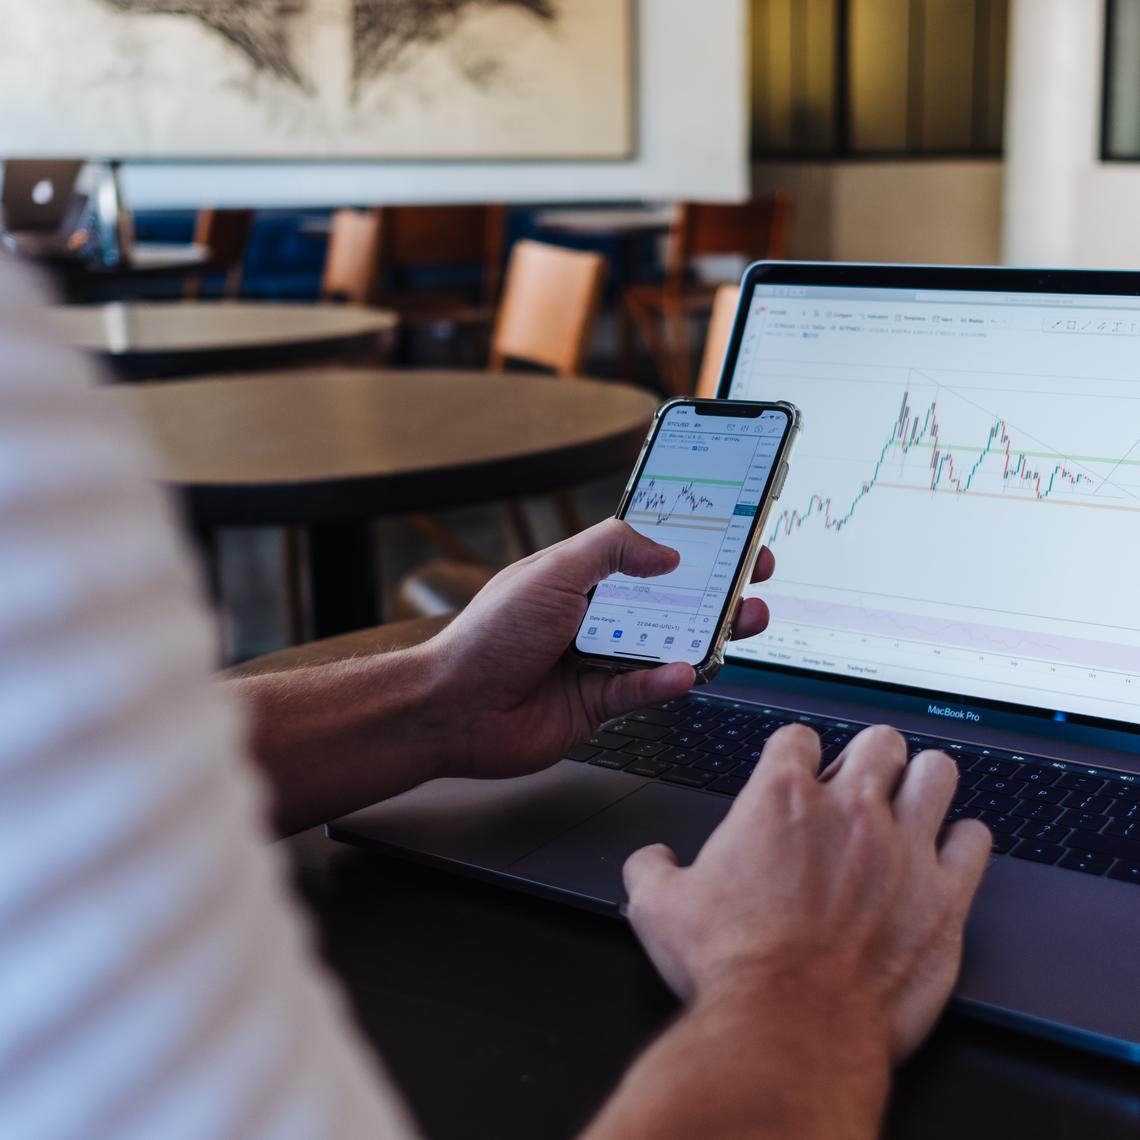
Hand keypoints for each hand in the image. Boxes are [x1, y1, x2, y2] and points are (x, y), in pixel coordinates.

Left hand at [424, 518, 773, 780]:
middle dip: (716, 588)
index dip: (689, 542)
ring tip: (744, 621)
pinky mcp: (599, 704)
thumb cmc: (489, 635)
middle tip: (756, 577)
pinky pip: (644, 691)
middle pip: (669, 599)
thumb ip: (611, 549)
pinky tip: (684, 671)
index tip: (731, 533)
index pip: (646, 551)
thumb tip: (665, 552)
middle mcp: (594, 616)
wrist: (453, 708)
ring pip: (667, 645)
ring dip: (708, 634)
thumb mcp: (552, 571)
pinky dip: (666, 682)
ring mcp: (598, 660)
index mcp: (581, 576)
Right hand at [623, 725, 991, 1064]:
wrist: (788, 1030)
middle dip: (869, 757)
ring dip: (923, 784)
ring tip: (912, 803)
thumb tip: (653, 863)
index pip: (799, 737)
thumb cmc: (732, 968)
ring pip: (937, 773)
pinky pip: (976, 841)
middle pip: (879, 741)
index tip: (796, 774)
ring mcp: (904, 849)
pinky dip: (963, 843)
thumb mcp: (660, 909)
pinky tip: (947, 856)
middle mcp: (849, 810)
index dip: (796, 754)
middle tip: (859, 785)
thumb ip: (653, 869)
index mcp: (781, 799)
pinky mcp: (945, 897)